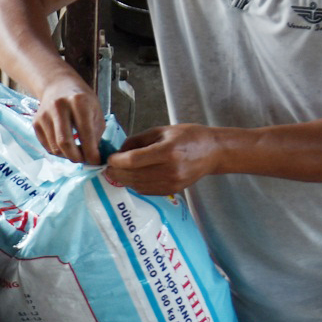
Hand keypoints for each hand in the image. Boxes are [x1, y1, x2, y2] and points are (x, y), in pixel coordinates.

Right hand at [34, 72, 105, 165]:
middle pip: (64, 142)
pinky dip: (57, 151)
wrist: (58, 85)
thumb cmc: (81, 99)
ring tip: (75, 152)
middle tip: (84, 160)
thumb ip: (96, 132)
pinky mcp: (36, 122)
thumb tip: (92, 156)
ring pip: (54, 147)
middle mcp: (59, 107)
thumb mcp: (96, 110)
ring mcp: (44, 114)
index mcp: (78, 101)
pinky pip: (47, 146)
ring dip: (67, 155)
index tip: (96, 161)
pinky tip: (64, 145)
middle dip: (76, 157)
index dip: (91, 151)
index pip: (85, 132)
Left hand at [103, 124, 222, 194]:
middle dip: (116, 172)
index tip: (110, 158)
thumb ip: (138, 141)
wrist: (213, 152)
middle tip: (108, 167)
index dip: (117, 161)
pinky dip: (135, 184)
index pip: (134, 160)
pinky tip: (132, 176)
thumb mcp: (162, 131)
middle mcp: (170, 170)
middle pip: (133, 176)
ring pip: (137, 185)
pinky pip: (146, 190)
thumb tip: (119, 151)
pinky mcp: (172, 191)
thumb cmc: (188, 136)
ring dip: (123, 179)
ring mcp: (172, 183)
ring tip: (117, 171)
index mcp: (167, 151)